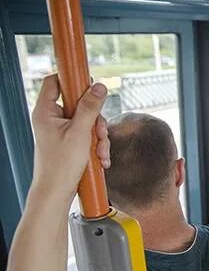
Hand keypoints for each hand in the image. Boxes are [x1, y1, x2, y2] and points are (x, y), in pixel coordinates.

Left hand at [31, 74, 109, 199]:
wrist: (57, 192)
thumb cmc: (61, 165)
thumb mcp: (80, 132)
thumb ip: (90, 107)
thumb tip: (99, 86)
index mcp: (46, 111)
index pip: (55, 82)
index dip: (71, 79)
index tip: (89, 82)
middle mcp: (52, 119)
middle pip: (79, 103)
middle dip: (96, 119)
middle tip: (100, 132)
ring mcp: (61, 131)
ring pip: (87, 121)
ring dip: (99, 136)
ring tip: (100, 152)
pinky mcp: (70, 142)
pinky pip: (88, 135)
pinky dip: (97, 146)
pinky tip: (100, 159)